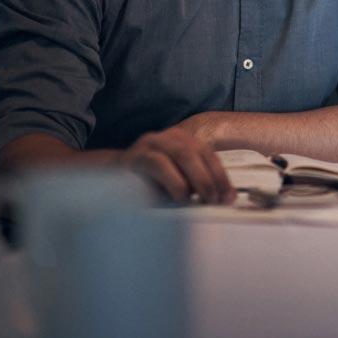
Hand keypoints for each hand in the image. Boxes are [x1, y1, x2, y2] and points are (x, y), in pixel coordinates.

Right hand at [120, 116, 234, 203]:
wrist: (108, 181)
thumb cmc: (148, 186)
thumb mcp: (178, 184)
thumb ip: (198, 187)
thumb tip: (225, 198)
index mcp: (182, 141)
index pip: (208, 154)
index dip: (221, 175)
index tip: (229, 197)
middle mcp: (168, 137)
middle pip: (197, 152)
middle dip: (211, 178)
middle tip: (216, 201)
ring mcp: (151, 143)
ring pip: (182, 153)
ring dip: (196, 179)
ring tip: (202, 200)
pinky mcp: (136, 155)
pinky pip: (159, 163)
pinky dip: (174, 181)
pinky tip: (179, 197)